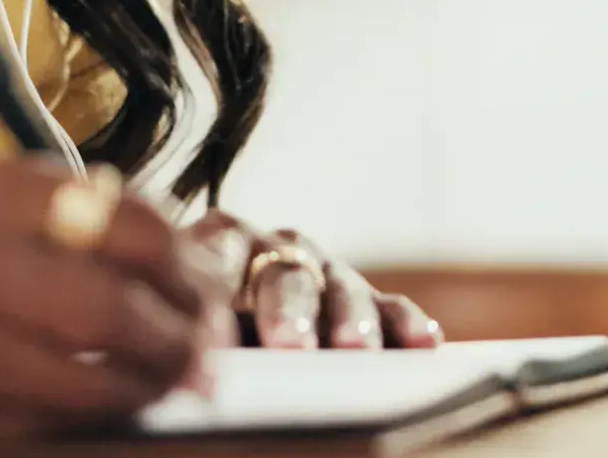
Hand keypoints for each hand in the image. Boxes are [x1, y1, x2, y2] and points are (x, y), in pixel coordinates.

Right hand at [0, 158, 227, 441]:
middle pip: (107, 310)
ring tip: (171, 385)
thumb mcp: (2, 205)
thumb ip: (91, 218)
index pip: (129, 226)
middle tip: (209, 356)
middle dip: (177, 341)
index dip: (191, 270)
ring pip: (80, 381)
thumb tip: (199, 271)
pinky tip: (110, 406)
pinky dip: (91, 419)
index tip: (214, 294)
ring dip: (145, 391)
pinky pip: (40, 424)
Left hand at [183, 210, 442, 350]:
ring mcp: (325, 270)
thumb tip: (195, 364)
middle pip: (285, 276)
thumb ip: (194, 332)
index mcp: (219, 243)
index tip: (214, 340)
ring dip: (350, 319)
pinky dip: (405, 324)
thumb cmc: (198, 320)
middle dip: (290, 311)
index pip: (216, 260)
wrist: (221, 305)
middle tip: (291, 347)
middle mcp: (275, 246)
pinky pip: (390, 307)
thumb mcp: (185, 315)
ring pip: (341, 289)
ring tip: (356, 349)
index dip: (215, 296)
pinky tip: (422, 342)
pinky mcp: (365, 298)